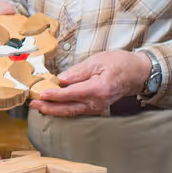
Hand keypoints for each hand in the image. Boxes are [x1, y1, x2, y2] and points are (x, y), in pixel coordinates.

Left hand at [31, 48, 149, 116]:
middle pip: (69, 108)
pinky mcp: (97, 108)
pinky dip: (64, 110)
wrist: (138, 73)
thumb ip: (78, 72)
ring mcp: (98, 107)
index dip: (55, 95)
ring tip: (38, 106)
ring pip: (72, 112)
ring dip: (54, 110)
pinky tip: (53, 107)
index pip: (71, 94)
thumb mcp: (98, 61)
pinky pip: (78, 111)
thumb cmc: (120, 63)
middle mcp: (98, 102)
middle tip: (33, 104)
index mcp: (99, 88)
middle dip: (49, 107)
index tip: (41, 94)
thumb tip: (61, 79)